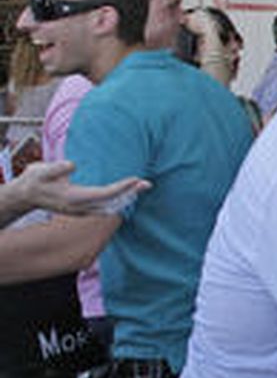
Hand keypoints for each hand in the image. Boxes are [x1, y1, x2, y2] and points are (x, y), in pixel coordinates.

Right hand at [14, 160, 147, 214]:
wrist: (26, 195)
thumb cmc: (35, 180)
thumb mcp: (40, 171)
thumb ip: (56, 169)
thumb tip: (72, 165)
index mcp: (74, 198)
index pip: (104, 194)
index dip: (121, 187)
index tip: (135, 179)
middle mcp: (81, 208)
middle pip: (112, 203)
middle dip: (130, 194)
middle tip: (148, 184)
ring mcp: (82, 211)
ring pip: (110, 207)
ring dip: (126, 198)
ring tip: (142, 187)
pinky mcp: (83, 210)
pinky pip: (105, 208)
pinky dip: (118, 201)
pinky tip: (127, 194)